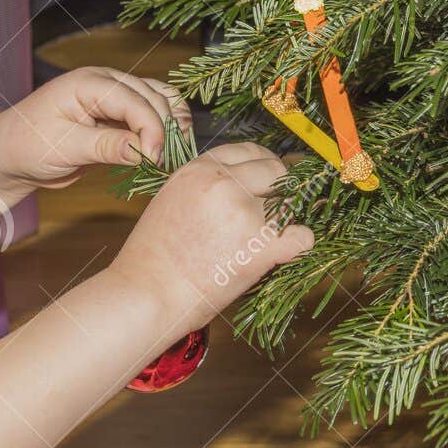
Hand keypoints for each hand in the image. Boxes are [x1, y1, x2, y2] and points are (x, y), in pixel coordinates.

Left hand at [0, 68, 190, 197]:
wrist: (9, 155)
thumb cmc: (26, 146)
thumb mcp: (64, 148)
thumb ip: (107, 146)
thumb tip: (146, 151)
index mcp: (89, 83)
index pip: (135, 100)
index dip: (152, 128)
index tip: (155, 158)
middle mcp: (107, 82)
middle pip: (154, 96)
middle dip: (165, 127)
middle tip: (164, 161)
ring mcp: (115, 96)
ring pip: (161, 99)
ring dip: (172, 123)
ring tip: (174, 151)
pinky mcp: (120, 113)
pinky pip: (153, 113)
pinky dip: (164, 128)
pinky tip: (166, 147)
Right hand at [108, 143, 313, 329]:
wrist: (145, 296)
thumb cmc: (154, 257)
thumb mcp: (173, 200)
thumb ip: (207, 185)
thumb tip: (246, 182)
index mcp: (199, 169)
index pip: (250, 151)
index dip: (263, 166)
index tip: (266, 183)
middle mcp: (223, 184)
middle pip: (277, 171)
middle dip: (280, 191)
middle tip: (272, 213)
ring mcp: (244, 213)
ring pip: (291, 203)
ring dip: (285, 220)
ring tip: (263, 240)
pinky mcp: (261, 246)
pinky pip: (302, 236)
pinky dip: (298, 246)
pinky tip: (281, 253)